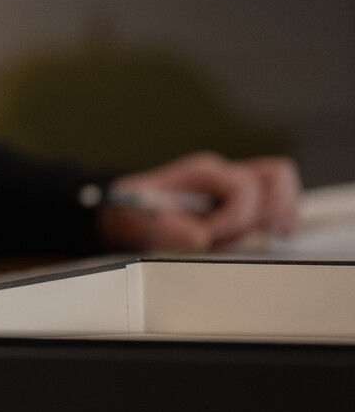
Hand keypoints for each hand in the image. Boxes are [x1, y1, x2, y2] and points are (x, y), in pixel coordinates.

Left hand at [99, 152, 301, 250]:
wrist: (127, 210)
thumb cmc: (135, 210)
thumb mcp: (139, 217)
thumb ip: (166, 227)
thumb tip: (200, 238)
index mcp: (202, 172)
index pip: (244, 189)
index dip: (234, 219)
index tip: (210, 238)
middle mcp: (224, 175)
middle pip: (277, 174)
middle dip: (275, 209)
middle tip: (263, 234)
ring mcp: (235, 186)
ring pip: (282, 184)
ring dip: (284, 212)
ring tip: (273, 236)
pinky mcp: (240, 202)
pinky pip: (276, 201)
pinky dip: (280, 218)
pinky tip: (269, 238)